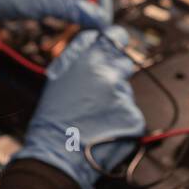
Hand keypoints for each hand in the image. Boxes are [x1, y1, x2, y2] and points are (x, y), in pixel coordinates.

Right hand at [14, 26, 144, 188]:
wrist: (58, 153)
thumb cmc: (54, 119)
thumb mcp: (60, 77)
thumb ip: (82, 57)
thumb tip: (96, 44)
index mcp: (89, 59)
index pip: (115, 36)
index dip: (116, 41)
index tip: (117, 44)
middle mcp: (109, 73)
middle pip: (123, 64)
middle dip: (115, 76)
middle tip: (98, 94)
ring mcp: (124, 95)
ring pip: (126, 92)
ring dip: (116, 101)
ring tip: (95, 115)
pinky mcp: (134, 116)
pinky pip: (132, 114)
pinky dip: (122, 121)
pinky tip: (104, 127)